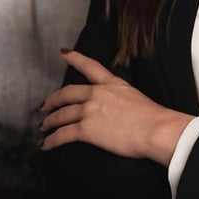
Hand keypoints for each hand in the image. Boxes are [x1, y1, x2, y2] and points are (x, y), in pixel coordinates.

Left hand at [38, 48, 193, 165]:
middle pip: (67, 93)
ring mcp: (90, 110)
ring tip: (44, 127)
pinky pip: (63, 135)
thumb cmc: (153, 117)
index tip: (64, 53)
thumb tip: (121, 109)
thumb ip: (123, 99)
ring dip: (50, 122)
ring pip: (62, 115)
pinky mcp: (86, 129)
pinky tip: (46, 145)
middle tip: (44, 106)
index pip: (90, 66)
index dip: (75, 58)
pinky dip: (51, 141)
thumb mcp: (136, 97)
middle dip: (53, 101)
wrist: (154, 129)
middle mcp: (98, 93)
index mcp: (112, 83)